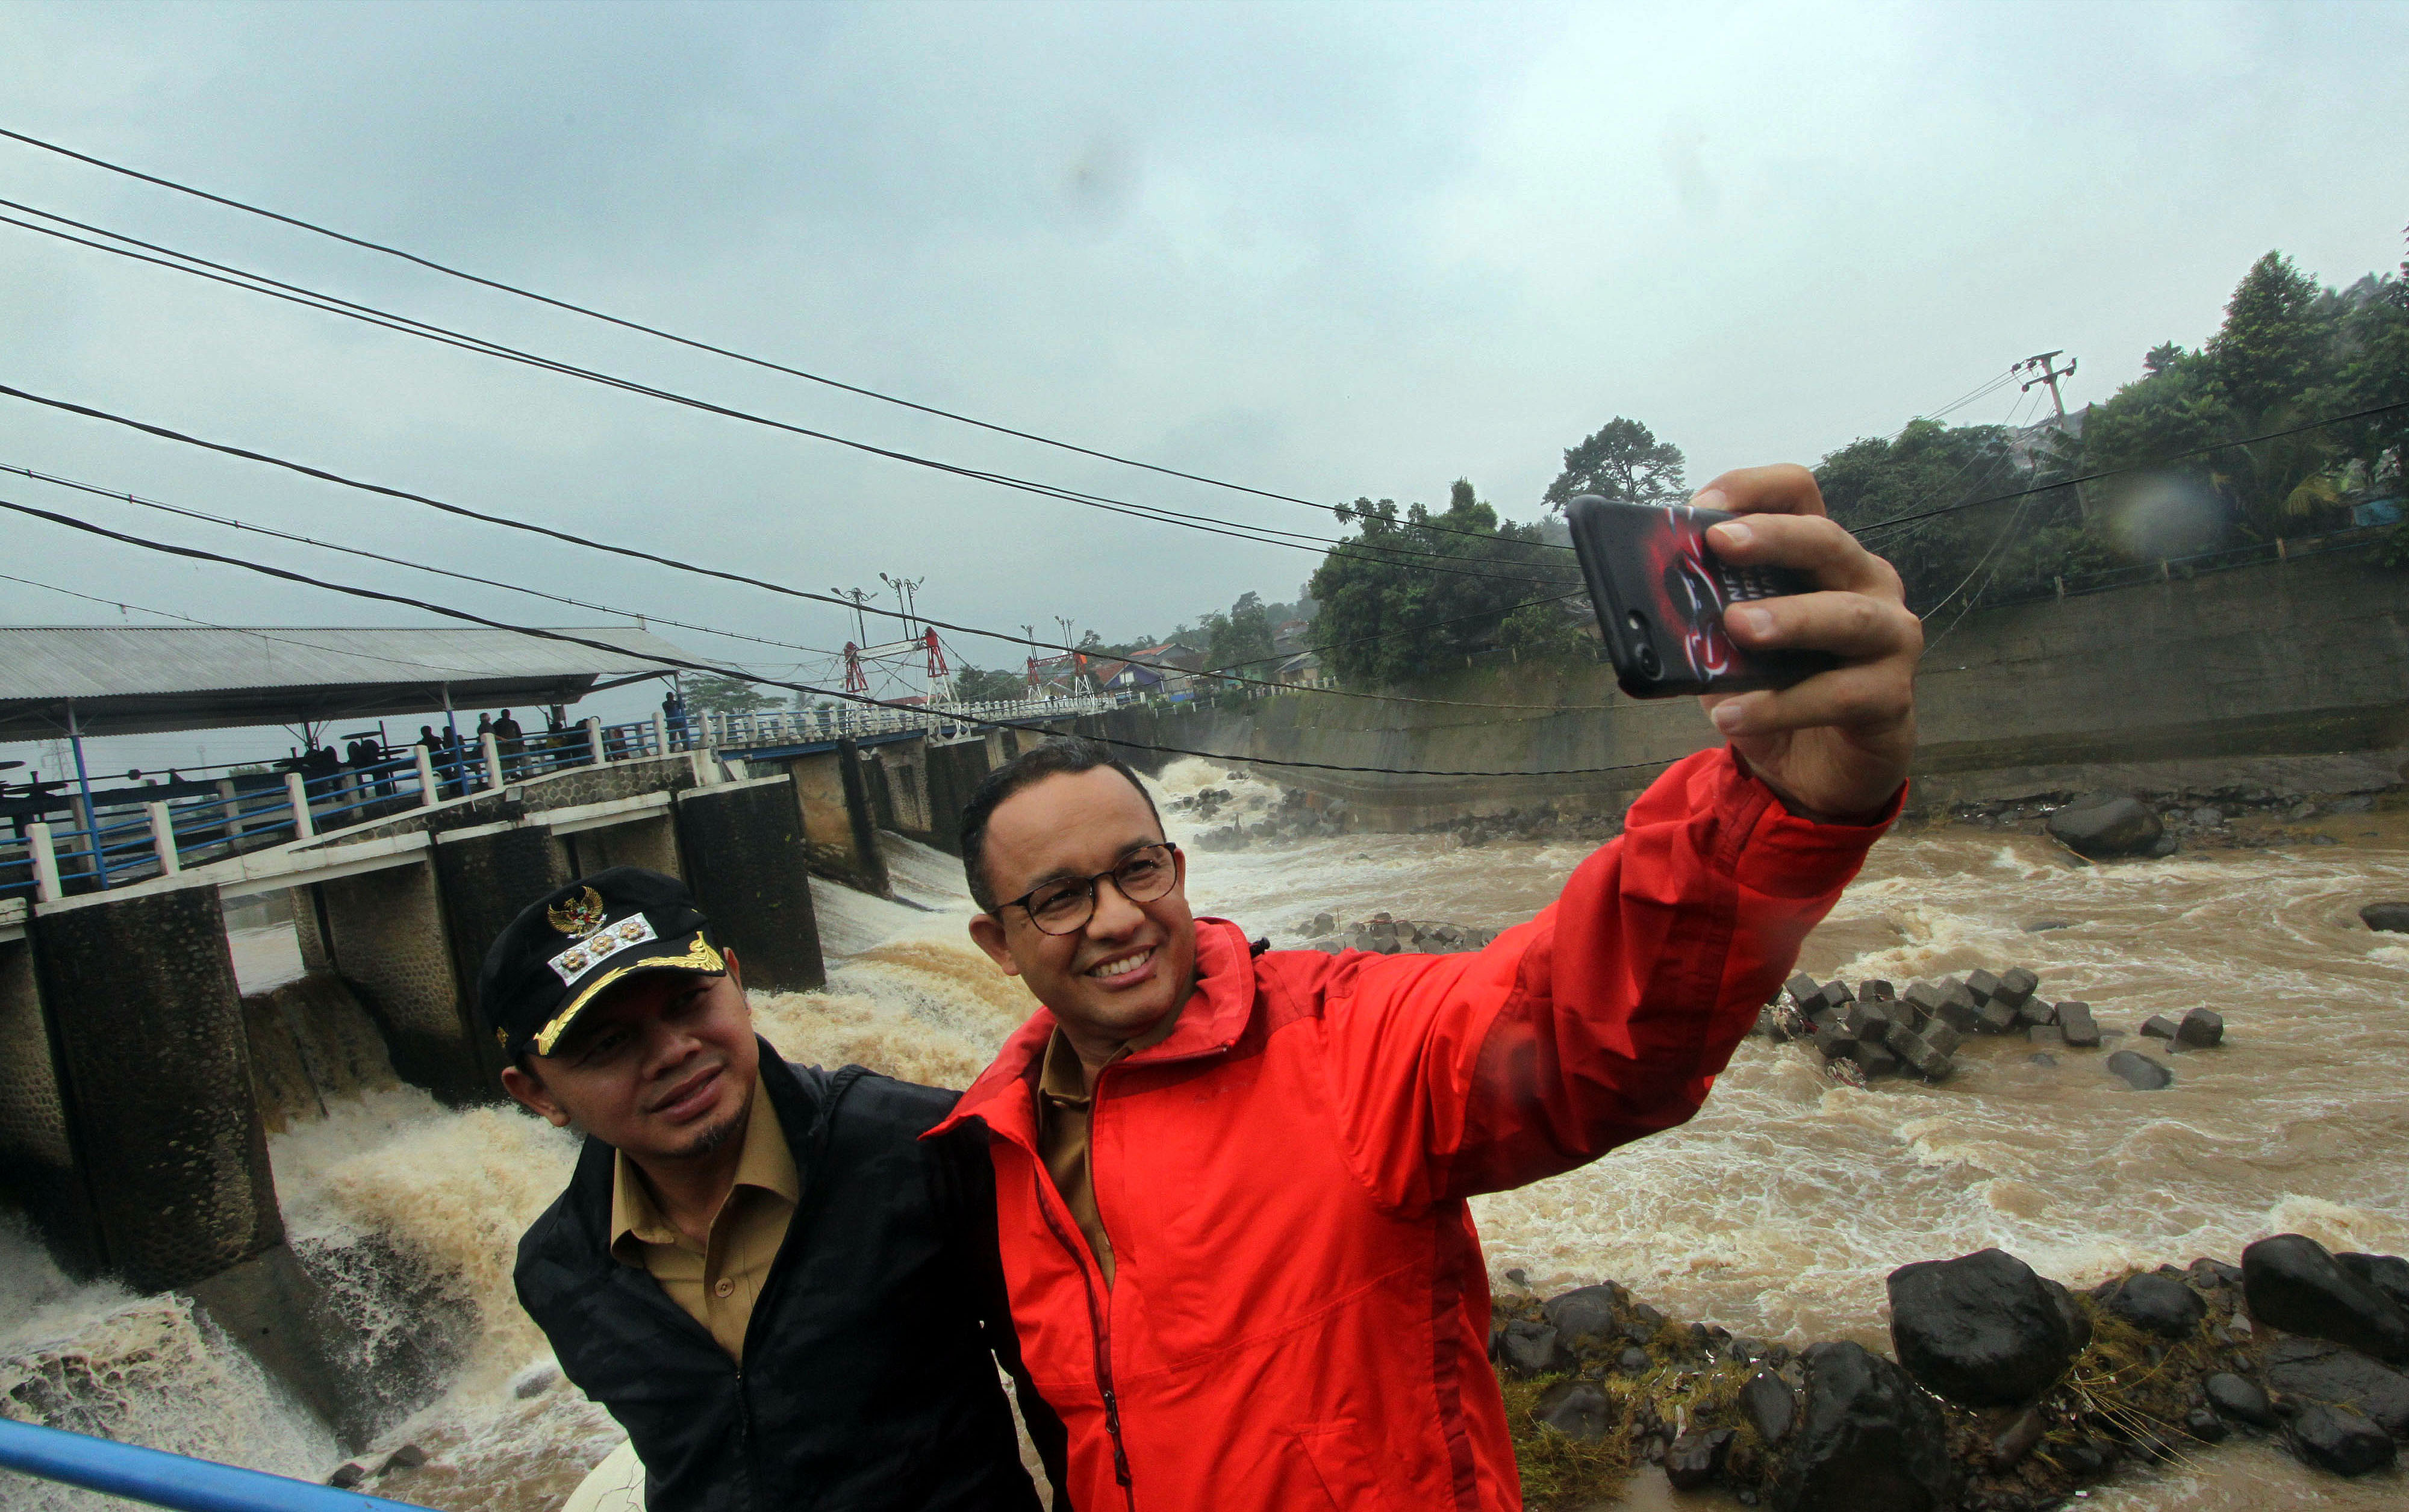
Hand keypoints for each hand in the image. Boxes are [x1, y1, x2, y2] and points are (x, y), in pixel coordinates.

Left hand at [1693, 465, 1919, 821]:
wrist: (1817, 769)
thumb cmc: (1775, 689)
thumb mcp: (1729, 646)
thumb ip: (1703, 616)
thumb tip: (1648, 600)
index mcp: (1822, 557)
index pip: (1798, 492)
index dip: (1751, 489)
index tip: (1701, 508)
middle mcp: (1866, 583)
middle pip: (1827, 539)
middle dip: (1772, 537)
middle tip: (1719, 544)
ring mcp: (1890, 637)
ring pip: (1846, 615)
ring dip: (1789, 618)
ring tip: (1736, 627)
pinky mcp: (1892, 696)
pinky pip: (1840, 695)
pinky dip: (1781, 706)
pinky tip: (1732, 716)